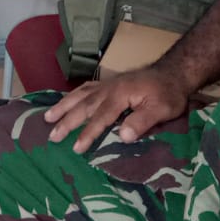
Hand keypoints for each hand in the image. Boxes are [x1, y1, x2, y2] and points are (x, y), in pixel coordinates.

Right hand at [42, 67, 188, 152]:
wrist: (172, 73)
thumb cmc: (168, 94)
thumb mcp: (162, 109)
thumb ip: (142, 121)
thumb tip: (122, 135)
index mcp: (120, 95)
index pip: (101, 117)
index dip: (88, 133)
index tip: (76, 148)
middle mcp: (109, 88)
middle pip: (84, 106)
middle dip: (67, 121)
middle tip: (52, 136)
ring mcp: (107, 84)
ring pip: (80, 95)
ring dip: (63, 106)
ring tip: (47, 118)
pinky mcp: (108, 83)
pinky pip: (85, 88)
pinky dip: (73, 95)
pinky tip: (66, 101)